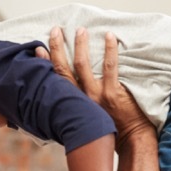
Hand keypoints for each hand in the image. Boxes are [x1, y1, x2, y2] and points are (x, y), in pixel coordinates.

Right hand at [39, 26, 154, 146]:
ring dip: (80, 44)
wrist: (131, 140)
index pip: (55, 80)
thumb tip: (70, 94)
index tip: (40, 48)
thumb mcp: (86, 119)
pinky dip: (110, 49)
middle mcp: (80, 99)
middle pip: (63, 68)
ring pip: (83, 64)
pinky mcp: (112, 93)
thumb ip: (77, 106)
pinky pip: (110, 66)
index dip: (46, 63)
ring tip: (81, 30)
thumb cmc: (109, 130)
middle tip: (56, 30)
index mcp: (72, 104)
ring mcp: (96, 95)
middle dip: (58, 47)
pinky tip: (110, 36)